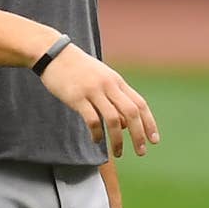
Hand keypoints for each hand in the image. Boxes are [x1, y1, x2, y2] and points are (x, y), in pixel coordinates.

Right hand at [37, 46, 160, 156]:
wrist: (54, 54)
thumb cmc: (79, 70)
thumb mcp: (102, 78)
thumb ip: (115, 98)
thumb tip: (126, 124)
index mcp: (117, 81)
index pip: (140, 104)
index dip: (149, 123)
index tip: (154, 140)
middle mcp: (108, 85)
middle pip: (131, 112)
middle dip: (139, 134)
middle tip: (141, 152)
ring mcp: (93, 91)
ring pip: (113, 119)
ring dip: (118, 139)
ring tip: (118, 153)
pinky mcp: (77, 97)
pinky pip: (92, 120)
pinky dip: (97, 133)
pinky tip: (97, 140)